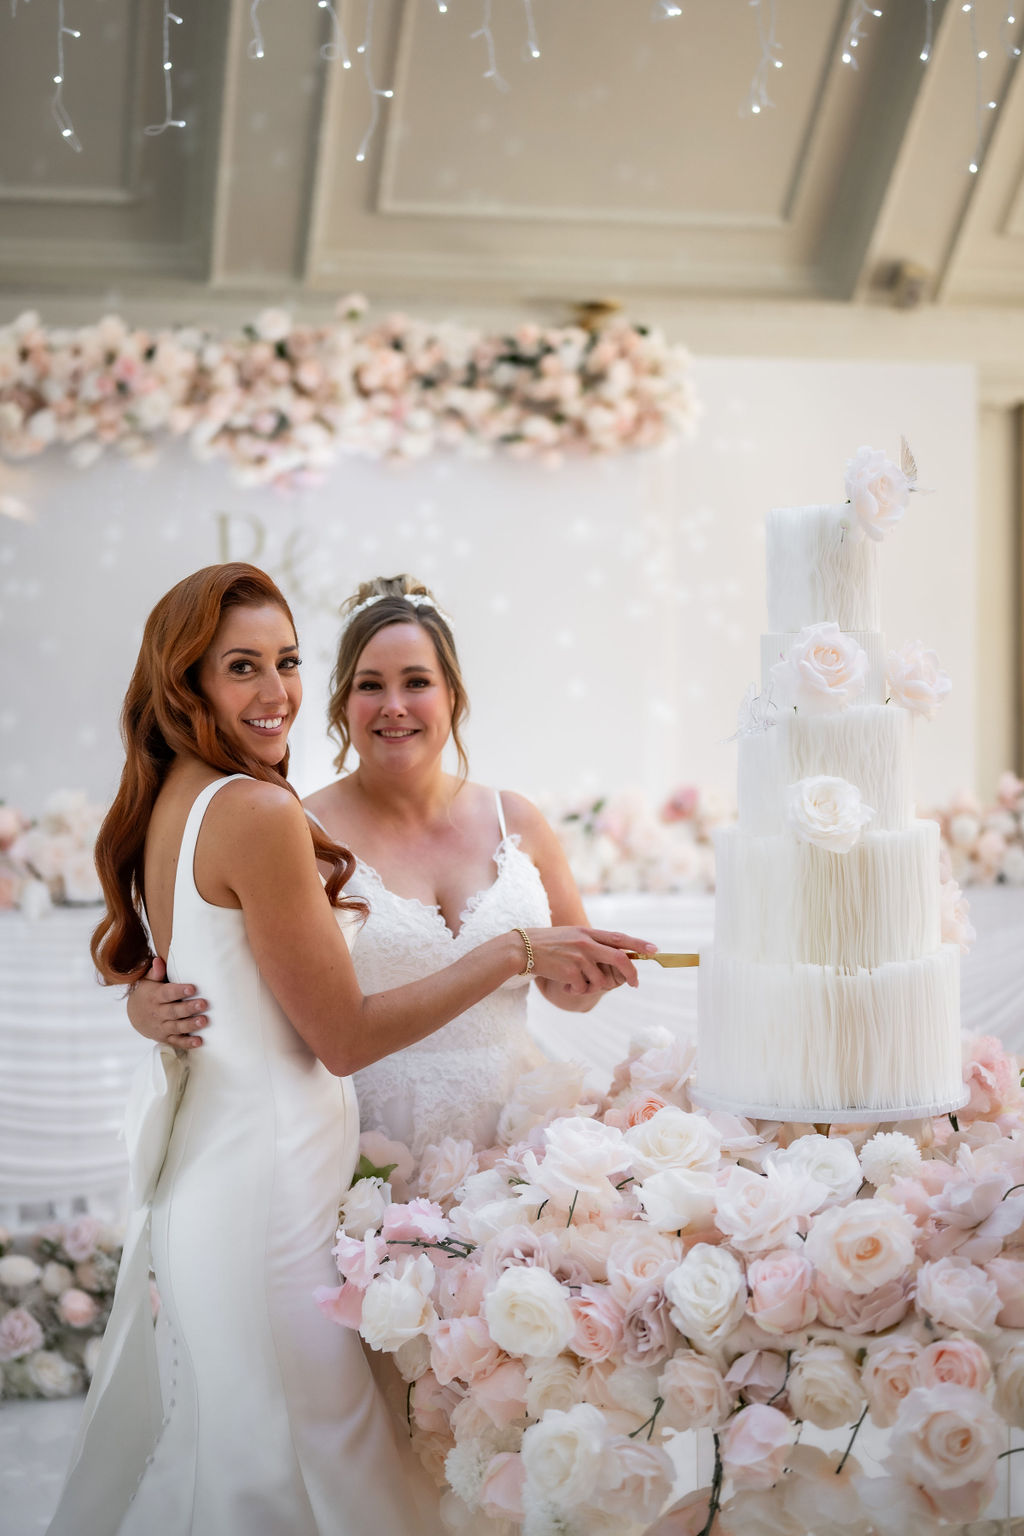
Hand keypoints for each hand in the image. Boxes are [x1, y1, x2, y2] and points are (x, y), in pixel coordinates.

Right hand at [127, 956, 208, 1049]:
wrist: (134, 1015)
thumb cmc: (147, 993)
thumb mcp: (147, 981)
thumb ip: (156, 972)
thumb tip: (159, 960)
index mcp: (154, 997)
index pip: (167, 994)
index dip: (179, 991)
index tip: (192, 987)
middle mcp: (157, 1013)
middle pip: (174, 1011)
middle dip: (188, 1008)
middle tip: (204, 1004)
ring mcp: (161, 1027)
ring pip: (177, 1027)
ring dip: (190, 1025)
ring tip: (204, 1021)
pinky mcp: (165, 1038)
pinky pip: (176, 1041)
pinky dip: (187, 1043)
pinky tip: (199, 1041)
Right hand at [523, 928, 654, 994]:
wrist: (524, 949)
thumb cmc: (548, 945)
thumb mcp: (572, 936)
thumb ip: (592, 943)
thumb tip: (616, 956)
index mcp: (588, 933)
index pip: (619, 938)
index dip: (639, 944)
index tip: (654, 950)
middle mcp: (586, 943)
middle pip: (619, 959)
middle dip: (631, 973)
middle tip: (634, 984)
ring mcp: (579, 957)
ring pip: (600, 980)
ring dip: (592, 986)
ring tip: (576, 982)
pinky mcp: (570, 971)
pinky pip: (584, 988)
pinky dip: (577, 990)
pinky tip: (565, 984)